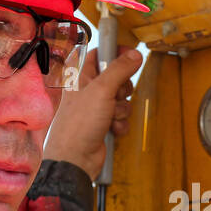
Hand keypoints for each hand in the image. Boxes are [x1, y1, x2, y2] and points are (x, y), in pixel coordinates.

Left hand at [42, 45, 142, 179]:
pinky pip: (121, 117)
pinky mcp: (103, 123)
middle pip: (116, 78)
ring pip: (121, 99)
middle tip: (115, 95)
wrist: (76, 158)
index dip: (115, 52)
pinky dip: (120, 124)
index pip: (99, 54)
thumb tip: (135, 54)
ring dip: (121, 109)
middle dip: (122, 89)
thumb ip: (120, 69)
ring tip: (109, 117)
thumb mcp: (102, 90)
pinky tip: (110, 130)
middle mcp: (87, 90)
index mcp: (80, 76)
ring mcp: (96, 108)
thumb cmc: (78, 124)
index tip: (130, 54)